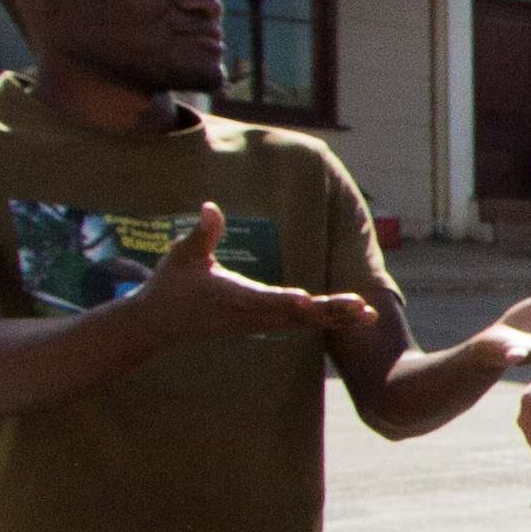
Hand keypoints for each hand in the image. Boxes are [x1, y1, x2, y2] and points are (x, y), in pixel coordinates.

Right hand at [123, 202, 373, 343]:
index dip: (285, 300)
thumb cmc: (171, 285)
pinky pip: (300, 325)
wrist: (160, 324)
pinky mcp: (264, 324)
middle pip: (296, 315)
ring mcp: (260, 322)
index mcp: (233, 296)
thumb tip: (210, 207)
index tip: (307, 301)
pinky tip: (355, 319)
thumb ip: (202, 233)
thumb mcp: (182, 255)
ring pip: (304, 323)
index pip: (263, 299)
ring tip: (370, 314)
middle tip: (362, 306)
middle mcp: (252, 314)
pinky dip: (327, 322)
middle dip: (330, 311)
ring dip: (337, 319)